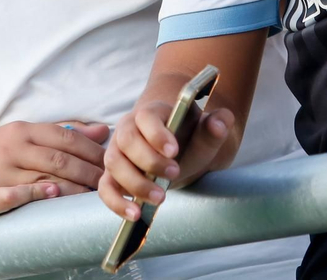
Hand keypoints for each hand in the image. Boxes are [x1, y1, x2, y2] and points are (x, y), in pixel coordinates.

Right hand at [0, 120, 109, 220]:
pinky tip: (50, 193)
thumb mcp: (25, 135)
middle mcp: (12, 149)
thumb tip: (103, 131)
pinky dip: (32, 193)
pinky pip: (12, 194)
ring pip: (40, 176)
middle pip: (58, 158)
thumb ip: (64, 133)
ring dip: (71, 186)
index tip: (113, 162)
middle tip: (111, 184)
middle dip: (89, 172)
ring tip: (94, 194)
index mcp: (23, 132)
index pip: (66, 138)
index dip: (92, 150)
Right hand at [99, 100, 233, 220]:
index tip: (174, 151)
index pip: (146, 117)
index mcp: (151, 112)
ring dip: (135, 183)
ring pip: (114, 163)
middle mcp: (128, 129)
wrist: (181, 150)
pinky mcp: (112, 175)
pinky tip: (135, 214)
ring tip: (160, 198)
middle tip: (174, 174)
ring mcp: (117, 151)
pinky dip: (116, 202)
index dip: (157, 133)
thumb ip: (215, 126)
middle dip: (149, 160)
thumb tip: (221, 121)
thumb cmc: (191, 138)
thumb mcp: (205, 132)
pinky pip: (105, 187)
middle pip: (126, 140)